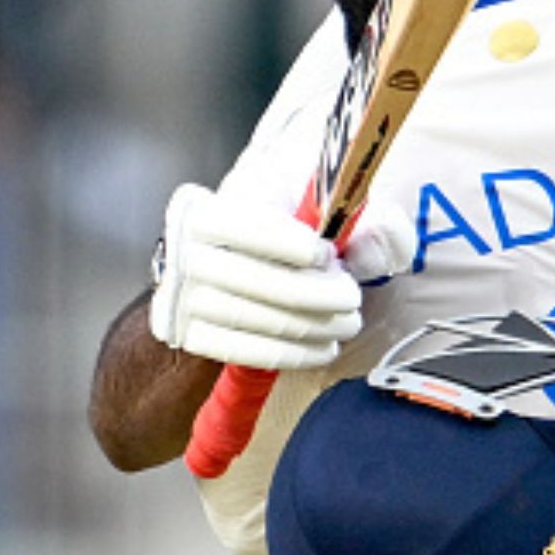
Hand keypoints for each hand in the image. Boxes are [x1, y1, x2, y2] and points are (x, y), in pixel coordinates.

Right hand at [147, 184, 406, 369]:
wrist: (241, 254)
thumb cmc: (289, 220)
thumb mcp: (323, 200)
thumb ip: (361, 214)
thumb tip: (373, 247)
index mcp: (207, 207)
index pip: (239, 224)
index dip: (285, 243)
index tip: (325, 254)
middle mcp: (182, 251)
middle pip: (254, 279)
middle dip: (315, 294)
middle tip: (351, 297)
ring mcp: (181, 297)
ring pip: (253, 319)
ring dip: (312, 327)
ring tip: (348, 324)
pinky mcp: (189, 334)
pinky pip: (243, 352)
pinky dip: (291, 354)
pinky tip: (323, 348)